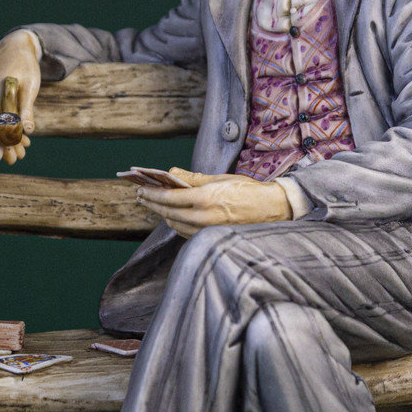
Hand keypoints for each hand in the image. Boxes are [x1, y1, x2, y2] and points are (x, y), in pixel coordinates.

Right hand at [0, 31, 40, 163]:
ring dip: (7, 138)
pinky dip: (8, 127)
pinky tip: (20, 136)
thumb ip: (27, 107)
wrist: (15, 45)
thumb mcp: (30, 85)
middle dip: (1, 145)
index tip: (0, 157)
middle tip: (14, 160)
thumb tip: (28, 130)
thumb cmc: (25, 64)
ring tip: (21, 152)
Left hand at [136, 169, 289, 237]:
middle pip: (167, 213)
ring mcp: (206, 230)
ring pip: (174, 224)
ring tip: (154, 205)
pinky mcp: (210, 237)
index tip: (141, 189)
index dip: (152, 194)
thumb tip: (172, 174)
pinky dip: (176, 223)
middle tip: (141, 196)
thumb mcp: (219, 179)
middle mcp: (203, 218)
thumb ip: (193, 179)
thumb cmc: (247, 190)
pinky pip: (185, 232)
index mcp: (205, 199)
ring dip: (162, 214)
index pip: (169, 198)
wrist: (271, 209)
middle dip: (152, 204)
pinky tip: (172, 215)